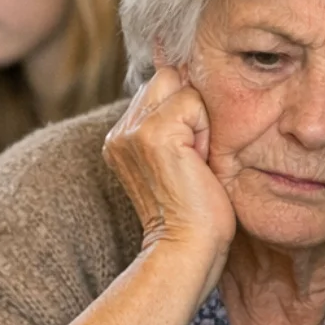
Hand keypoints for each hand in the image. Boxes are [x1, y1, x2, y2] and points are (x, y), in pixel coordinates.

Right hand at [102, 66, 235, 299]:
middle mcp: (120, 132)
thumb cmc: (194, 214)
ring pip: (178, 84)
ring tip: (194, 159)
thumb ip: (173, 124)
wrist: (187, 249)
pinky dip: (204, 129)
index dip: (184, 110)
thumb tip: (190, 76)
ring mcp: (132, 131)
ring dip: (197, 119)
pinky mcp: (153, 133)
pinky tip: (197, 162)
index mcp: (121, 139)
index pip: (159, 88)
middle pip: (167, 78)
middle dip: (189, 108)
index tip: (189, 154)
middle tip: (192, 157)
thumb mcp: (177, 160)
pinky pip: (191, 100)